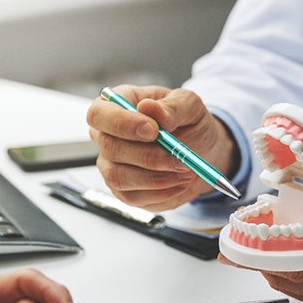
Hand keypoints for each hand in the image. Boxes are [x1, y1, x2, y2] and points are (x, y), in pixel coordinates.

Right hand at [87, 85, 238, 210]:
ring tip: (185, 170)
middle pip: (110, 148)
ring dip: (156, 178)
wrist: (202, 152)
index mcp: (117, 106)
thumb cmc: (190, 123)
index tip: (153, 130)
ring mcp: (111, 164)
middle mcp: (107, 135)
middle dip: (149, 156)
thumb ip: (172, 106)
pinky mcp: (122, 189)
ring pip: (118, 176)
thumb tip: (148, 108)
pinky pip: (132, 197)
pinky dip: (160, 192)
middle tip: (180, 158)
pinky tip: (180, 182)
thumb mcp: (190, 106)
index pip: (99, 113)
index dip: (121, 123)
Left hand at [219, 195, 302, 302]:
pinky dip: (288, 275)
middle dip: (258, 261)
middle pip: (290, 278)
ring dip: (270, 269)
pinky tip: (279, 259)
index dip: (265, 253)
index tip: (239, 242)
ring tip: (248, 249)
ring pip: (296, 287)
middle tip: (232, 245)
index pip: (299, 263)